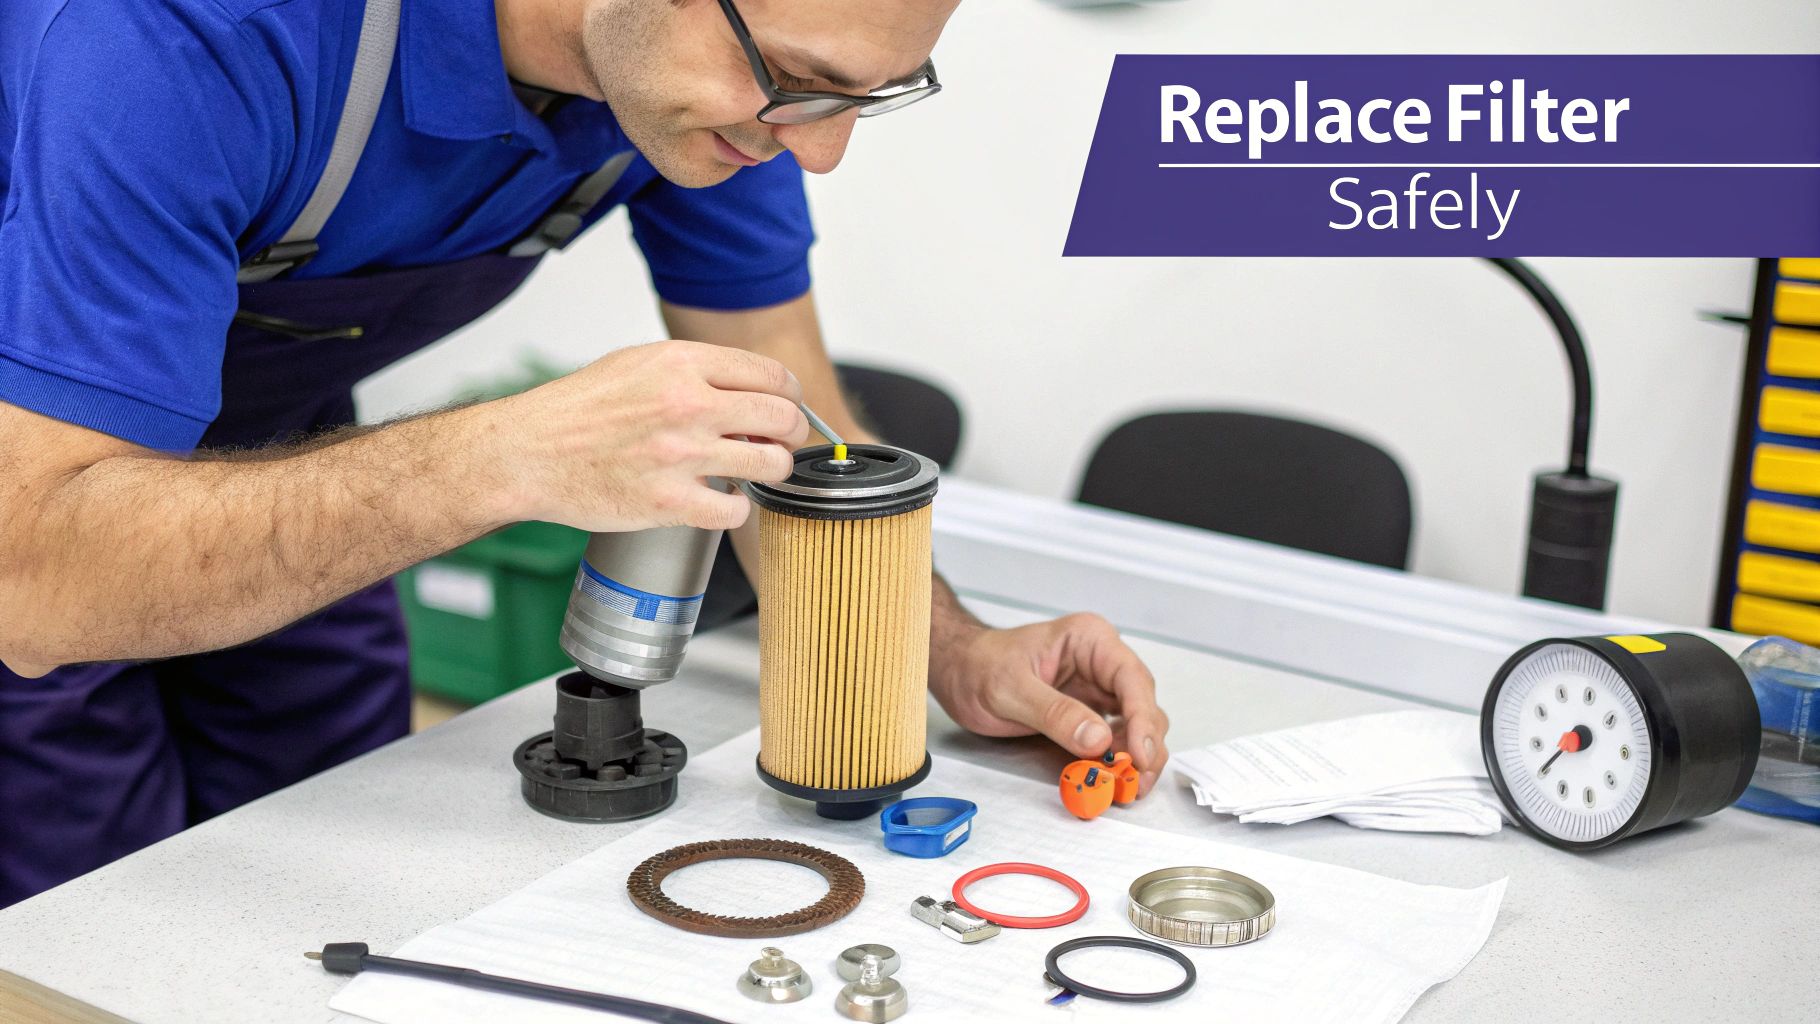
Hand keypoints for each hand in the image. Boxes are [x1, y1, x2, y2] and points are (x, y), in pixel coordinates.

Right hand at [489, 341, 808, 531]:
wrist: (529, 452)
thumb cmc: (579, 410)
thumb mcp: (638, 364)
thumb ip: (696, 372)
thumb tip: (750, 392)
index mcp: (680, 363)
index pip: (771, 375)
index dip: (789, 395)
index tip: (788, 407)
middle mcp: (686, 405)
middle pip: (783, 418)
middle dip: (791, 433)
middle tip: (778, 443)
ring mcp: (680, 455)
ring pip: (772, 464)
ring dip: (771, 470)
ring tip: (752, 471)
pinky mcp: (670, 503)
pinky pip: (736, 510)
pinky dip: (735, 509)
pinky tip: (719, 500)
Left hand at [930, 612, 1170, 795]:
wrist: (959, 671)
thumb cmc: (979, 666)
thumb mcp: (1011, 690)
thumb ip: (1055, 714)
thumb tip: (1098, 740)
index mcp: (1089, 640)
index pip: (1131, 678)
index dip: (1143, 719)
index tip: (1142, 753)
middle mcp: (1100, 662)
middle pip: (1142, 704)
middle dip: (1146, 744)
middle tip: (1137, 780)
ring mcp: (1097, 688)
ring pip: (1136, 724)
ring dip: (1136, 756)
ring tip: (1128, 786)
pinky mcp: (1088, 713)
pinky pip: (1114, 737)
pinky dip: (1118, 760)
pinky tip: (1113, 778)